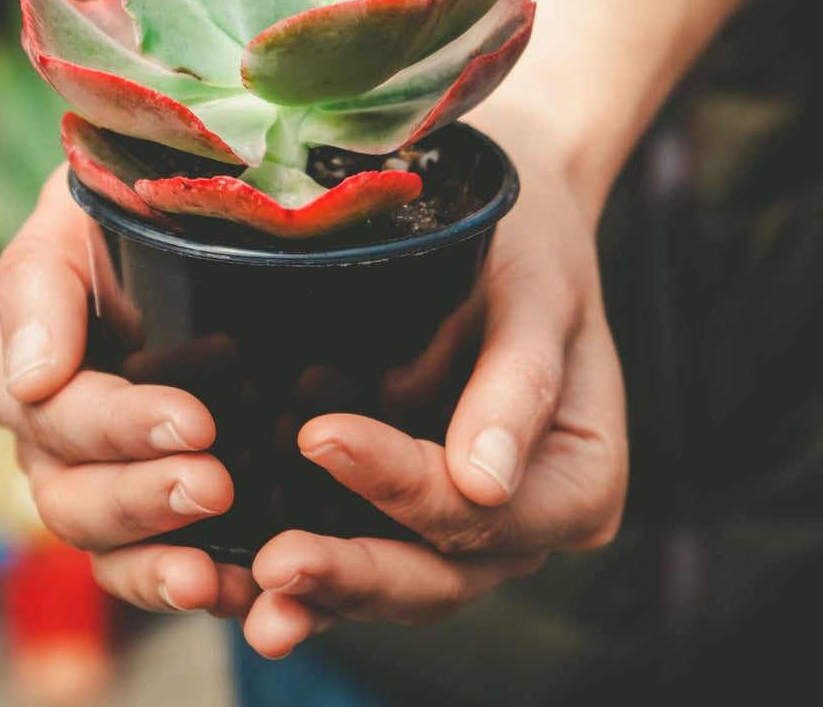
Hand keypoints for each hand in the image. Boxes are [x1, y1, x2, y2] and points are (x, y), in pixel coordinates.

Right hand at [0, 167, 261, 617]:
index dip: (111, 424)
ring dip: (155, 559)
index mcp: (9, 357)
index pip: (45, 406)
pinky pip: (148, 570)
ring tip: (212, 572)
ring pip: (101, 544)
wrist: (188, 223)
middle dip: (140, 496)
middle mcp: (42, 433)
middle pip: (69, 491)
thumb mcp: (75, 213)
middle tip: (215, 483)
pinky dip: (184, 588)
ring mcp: (92, 480)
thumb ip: (41, 280)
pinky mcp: (148, 514)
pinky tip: (234, 592)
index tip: (190, 420)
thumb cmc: (125, 209)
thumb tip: (33, 374)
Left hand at [239, 121, 628, 656]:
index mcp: (579, 482)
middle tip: (274, 564)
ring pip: (395, 583)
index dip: (403, 486)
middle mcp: (527, 524)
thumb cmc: (529, 244)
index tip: (322, 435)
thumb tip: (484, 482)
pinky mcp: (409, 515)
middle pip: (441, 575)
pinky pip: (361, 553)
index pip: (484, 510)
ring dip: (321, 594)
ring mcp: (468, 531)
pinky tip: (243, 581)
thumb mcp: (538, 291)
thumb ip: (520, 382)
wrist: (507, 226)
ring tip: (249, 597)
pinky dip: (310, 577)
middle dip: (353, 574)